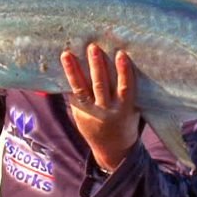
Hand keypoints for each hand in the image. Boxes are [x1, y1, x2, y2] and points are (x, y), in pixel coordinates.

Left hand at [60, 43, 139, 171]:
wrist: (112, 149)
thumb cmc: (126, 121)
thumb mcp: (133, 109)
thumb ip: (128, 92)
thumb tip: (123, 63)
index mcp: (125, 109)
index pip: (124, 88)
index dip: (123, 71)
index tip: (121, 54)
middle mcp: (107, 111)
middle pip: (100, 86)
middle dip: (96, 66)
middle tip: (93, 47)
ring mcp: (91, 113)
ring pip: (81, 90)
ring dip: (74, 71)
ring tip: (67, 54)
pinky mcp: (79, 113)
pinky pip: (73, 95)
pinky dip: (69, 80)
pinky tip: (64, 65)